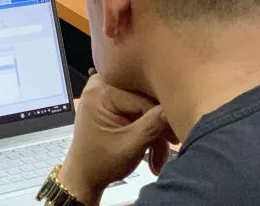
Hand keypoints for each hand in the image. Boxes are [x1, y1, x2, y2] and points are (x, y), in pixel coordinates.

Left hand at [58, 75, 176, 203]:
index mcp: (100, 90)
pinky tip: (151, 148)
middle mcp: (102, 83)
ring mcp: (108, 90)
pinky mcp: (114, 99)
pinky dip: (148, 129)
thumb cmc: (98, 164)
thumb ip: (152, 126)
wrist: (84, 176)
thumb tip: (173, 109)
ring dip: (155, 132)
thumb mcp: (129, 147)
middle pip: (145, 100)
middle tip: (169, 146)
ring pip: (145, 106)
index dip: (162, 117)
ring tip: (157, 156)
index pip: (143, 98)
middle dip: (158, 127)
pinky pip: (139, 109)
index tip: (174, 137)